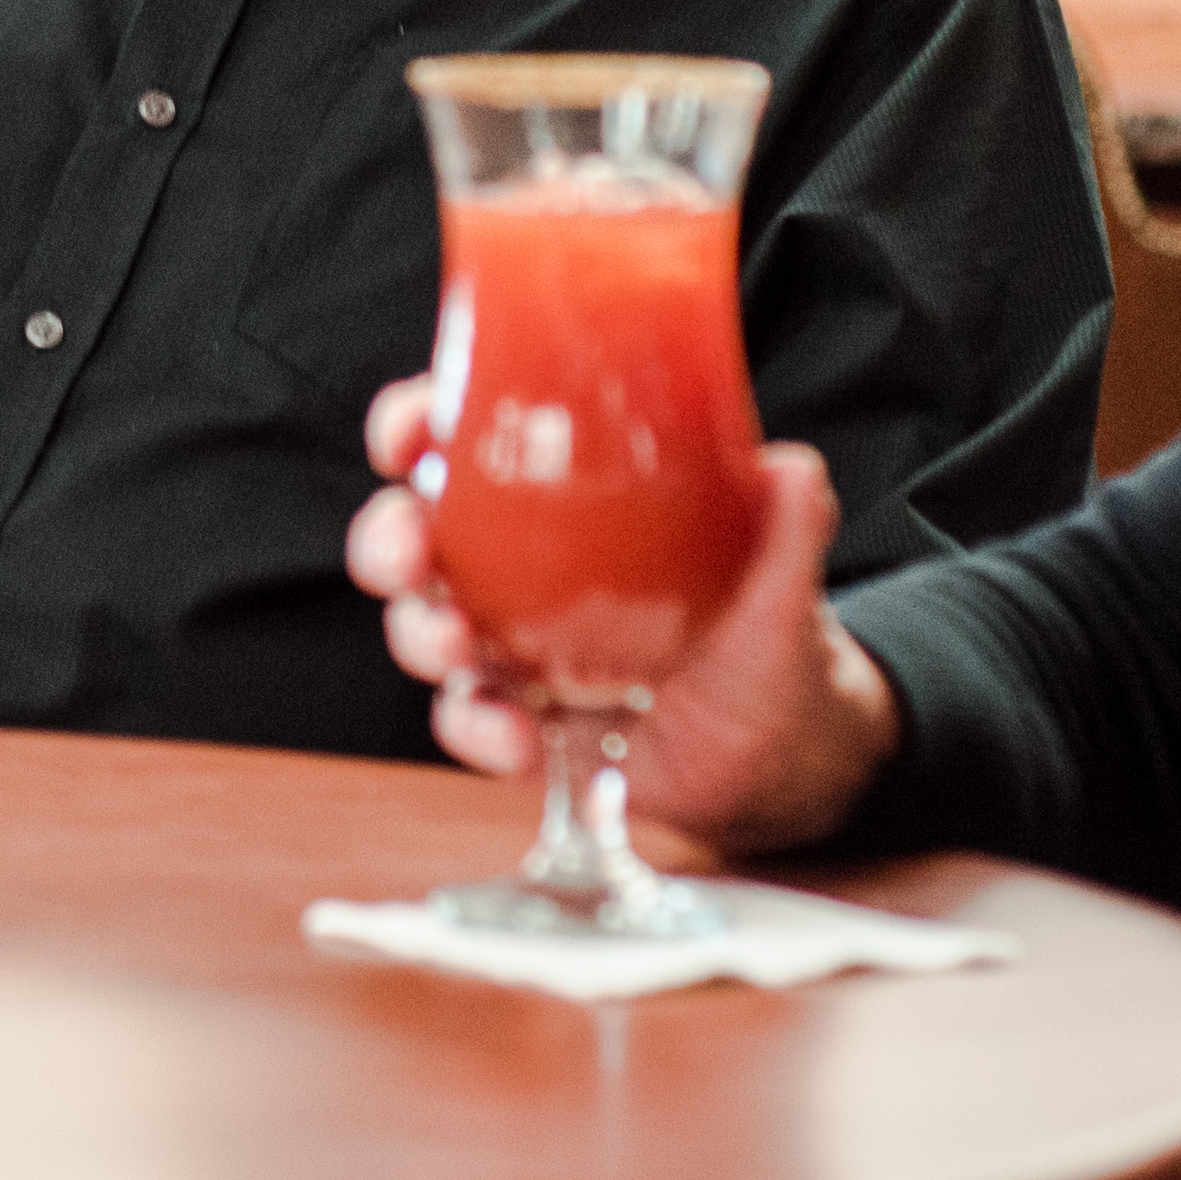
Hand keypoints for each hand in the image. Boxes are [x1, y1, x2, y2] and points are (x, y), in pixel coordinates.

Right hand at [342, 377, 901, 858]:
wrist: (780, 754)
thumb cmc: (764, 638)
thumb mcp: (779, 579)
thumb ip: (790, 526)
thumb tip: (792, 470)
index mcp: (559, 502)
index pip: (464, 440)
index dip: (416, 425)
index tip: (410, 433)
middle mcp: (517, 568)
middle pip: (413, 534)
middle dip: (388, 538)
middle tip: (411, 552)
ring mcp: (510, 647)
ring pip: (421, 625)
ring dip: (422, 631)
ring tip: (463, 646)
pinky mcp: (517, 722)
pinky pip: (466, 719)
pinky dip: (477, 728)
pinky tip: (521, 736)